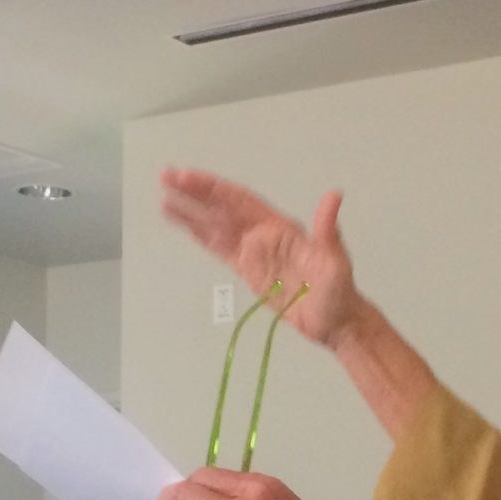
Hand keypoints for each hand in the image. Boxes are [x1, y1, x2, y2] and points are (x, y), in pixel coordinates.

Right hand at [160, 169, 366, 348]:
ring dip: (191, 212)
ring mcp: (254, 251)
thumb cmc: (337, 293)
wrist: (335, 323)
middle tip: (166, 176)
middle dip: (195, 192)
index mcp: (280, 226)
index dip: (213, 188)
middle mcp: (263, 233)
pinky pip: (219, 249)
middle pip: (222, 207)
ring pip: (216, 226)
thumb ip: (327, 231)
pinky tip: (183, 227)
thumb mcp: (335, 263)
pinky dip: (200, 236)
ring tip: (163, 199)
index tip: (188, 177)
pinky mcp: (248, 270)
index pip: (239, 200)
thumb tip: (333, 196)